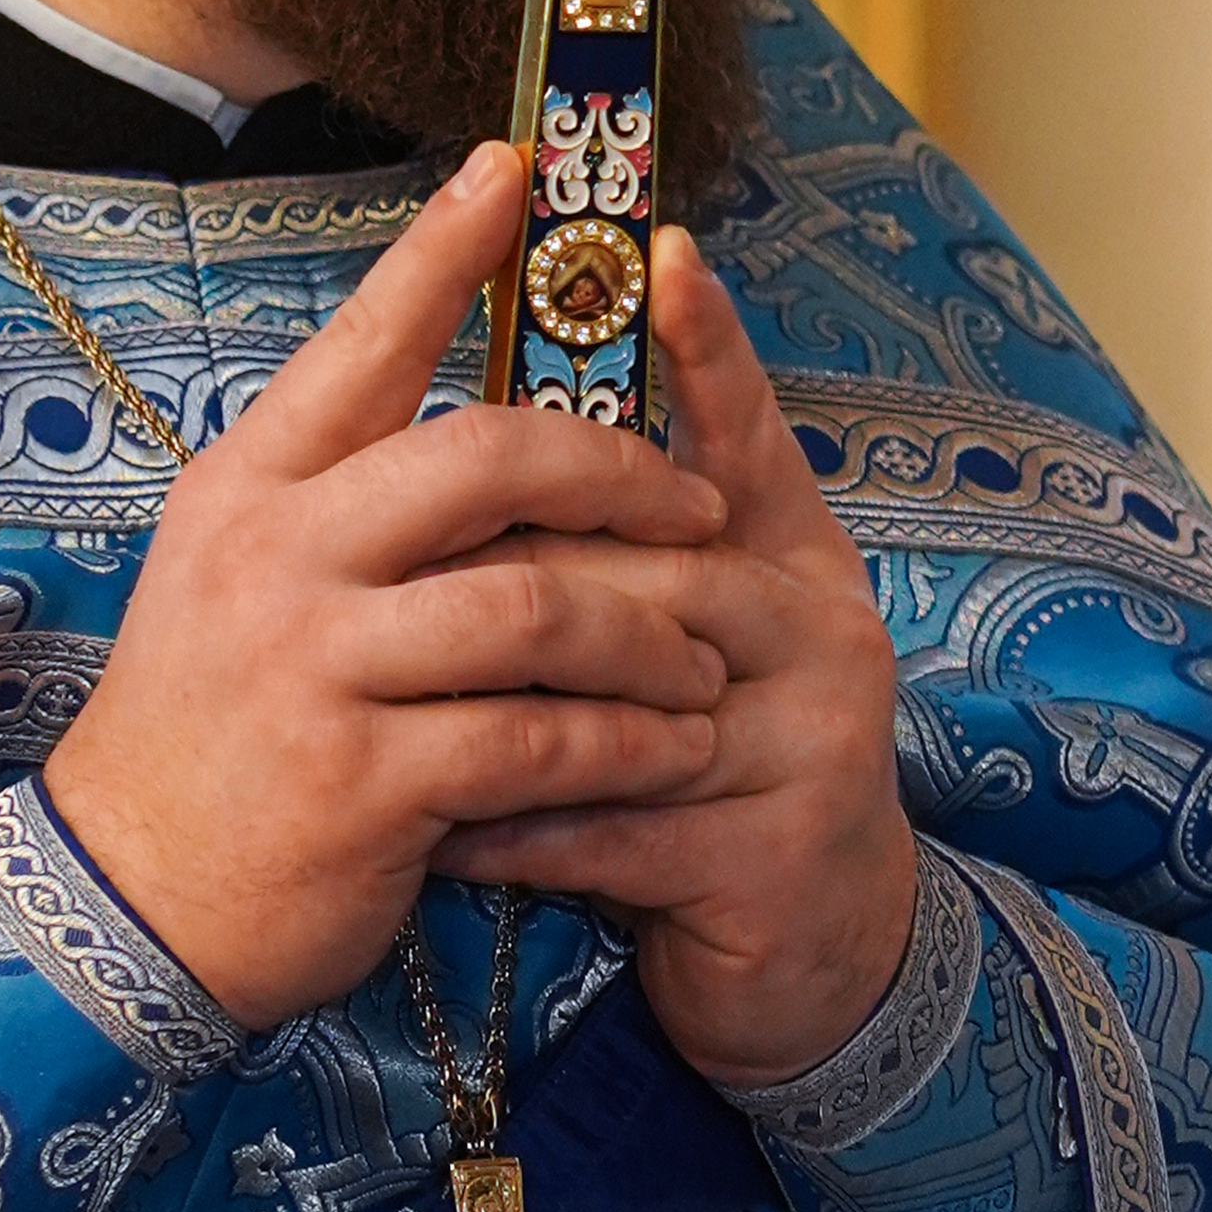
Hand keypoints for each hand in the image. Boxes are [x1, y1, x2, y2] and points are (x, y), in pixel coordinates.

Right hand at [41, 145, 733, 1031]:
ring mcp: (317, 667)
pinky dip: (625, 743)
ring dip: (648, 632)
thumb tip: (491, 431)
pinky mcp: (365, 781)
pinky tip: (670, 748)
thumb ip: (345, 500)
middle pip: (486, 458)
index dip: (440, 251)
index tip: (513, 173)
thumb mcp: (237, 574)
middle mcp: (278, 557)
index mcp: (251, 489)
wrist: (128, 895)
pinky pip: (538, 741)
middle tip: (700, 504)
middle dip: (622, 474)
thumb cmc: (213, 724)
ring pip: (536, 608)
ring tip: (704, 657)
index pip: (361, 344)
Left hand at [434, 224, 915, 1090]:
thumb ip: (613, 556)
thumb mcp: (674, 650)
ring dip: (495, 709)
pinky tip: (434, 837)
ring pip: (629, 695)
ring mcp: (816, 742)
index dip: (710, 344)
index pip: (749, 432)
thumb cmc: (699, 776)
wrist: (804, 961)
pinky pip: (615, 825)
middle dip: (515, 577)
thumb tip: (481, 446)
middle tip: (389, 582)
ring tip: (386, 706)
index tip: (662, 250)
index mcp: (795, 561)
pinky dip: (513, 831)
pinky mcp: (778, 854)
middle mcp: (826, 630)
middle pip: (658, 565)